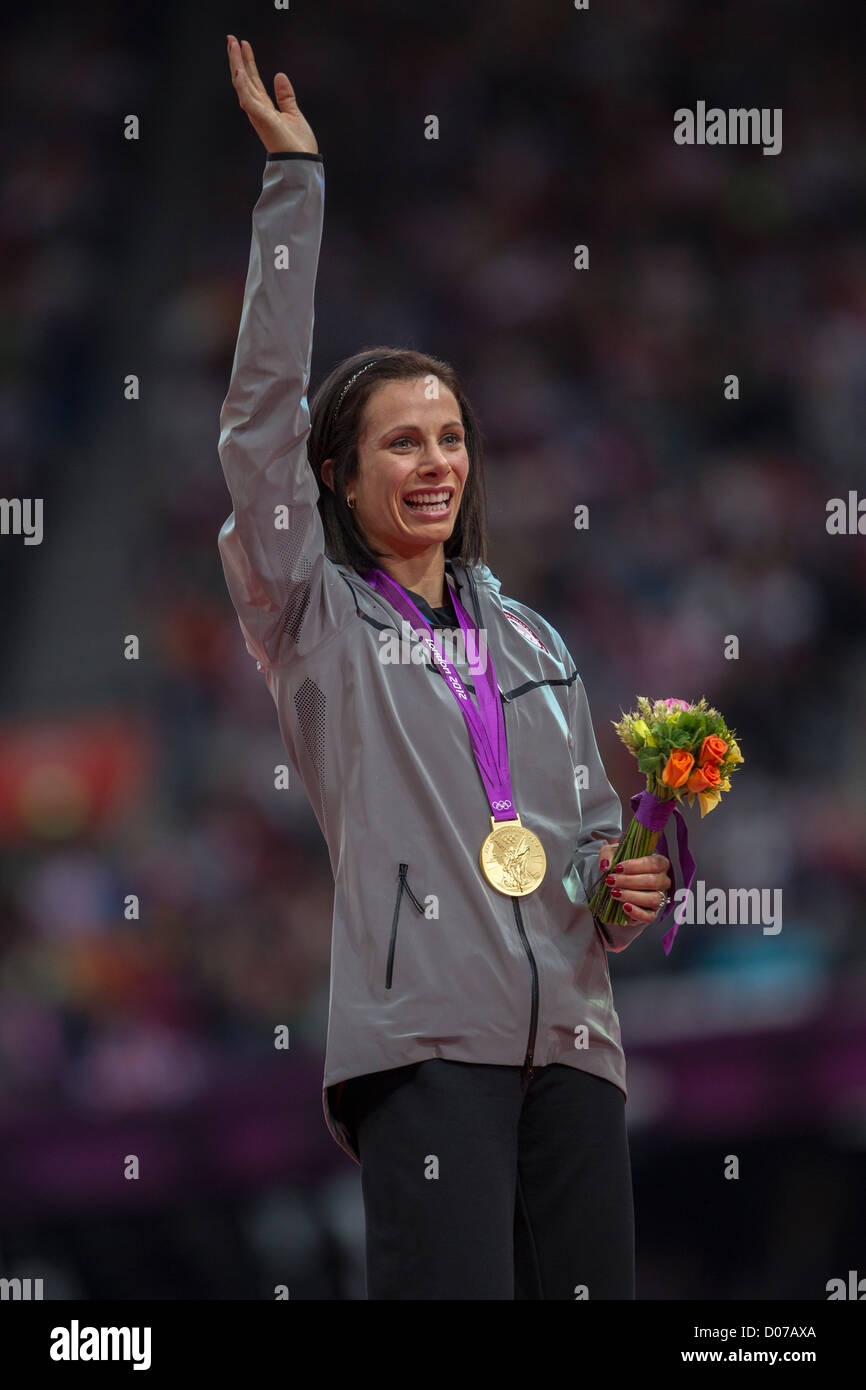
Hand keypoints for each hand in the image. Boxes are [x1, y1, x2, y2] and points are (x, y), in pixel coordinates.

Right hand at [227, 35, 318, 154]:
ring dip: (236, 64)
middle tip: (231, 38)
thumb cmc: (298, 144)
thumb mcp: (293, 114)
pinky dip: (242, 85)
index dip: (248, 62)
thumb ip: (285, 96)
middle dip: (237, 58)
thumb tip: (280, 75)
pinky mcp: (260, 118)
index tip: (244, 44)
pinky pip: (247, 98)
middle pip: (244, 79)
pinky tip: (239, 70)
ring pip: (242, 84)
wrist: (302, 162)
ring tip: (232, 44)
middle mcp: (257, 110)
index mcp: (265, 108)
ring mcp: (257, 114)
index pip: (253, 81)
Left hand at [598, 841, 671, 923]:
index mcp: (659, 863)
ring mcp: (659, 898)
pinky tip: (625, 907)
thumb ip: (608, 853)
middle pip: (653, 881)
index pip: (654, 863)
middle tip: (611, 881)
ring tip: (615, 893)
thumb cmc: (621, 866)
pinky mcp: (651, 913)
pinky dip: (637, 913)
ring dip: (632, 896)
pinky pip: (649, 917)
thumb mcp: (613, 853)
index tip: (617, 868)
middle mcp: (663, 881)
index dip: (635, 866)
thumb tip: (606, 865)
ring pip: (653, 899)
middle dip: (629, 881)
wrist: (618, 884)